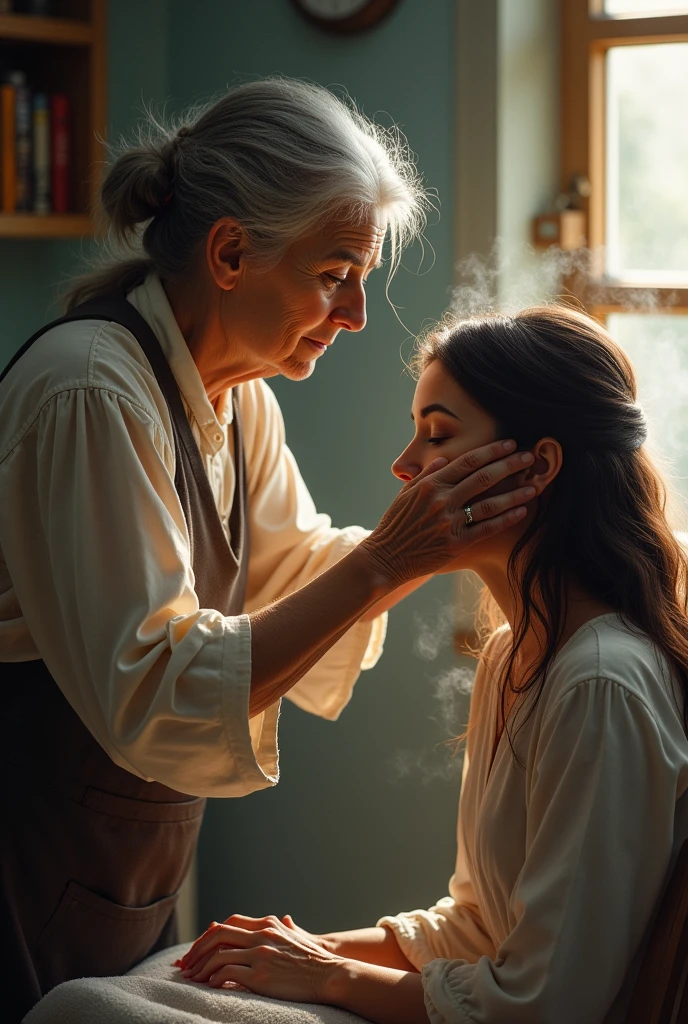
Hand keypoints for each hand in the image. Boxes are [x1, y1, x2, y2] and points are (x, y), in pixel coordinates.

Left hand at [176, 913, 341, 1002]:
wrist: (330, 974)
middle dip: (197, 948)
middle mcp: (261, 936)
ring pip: (218, 954)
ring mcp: (260, 954)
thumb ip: (288, 927)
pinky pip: (228, 973)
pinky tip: (209, 985)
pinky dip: (213, 978)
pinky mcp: (261, 975)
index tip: (199, 948)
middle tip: (186, 963)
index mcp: (267, 925)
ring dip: (200, 966)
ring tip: (192, 978)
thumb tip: (287, 919)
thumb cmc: (314, 958)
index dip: (209, 934)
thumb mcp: (299, 936)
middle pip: (218, 934)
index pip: (229, 922)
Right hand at [360, 440, 535, 588]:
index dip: (491, 451)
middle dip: (509, 465)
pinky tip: (522, 511)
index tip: (509, 443)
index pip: (466, 461)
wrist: (385, 557)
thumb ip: (425, 475)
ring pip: (490, 503)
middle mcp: (441, 500)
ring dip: (515, 493)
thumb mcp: (405, 494)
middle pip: (483, 477)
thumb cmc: (395, 524)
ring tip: (534, 485)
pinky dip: (506, 519)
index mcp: (430, 484)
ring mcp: (449, 522)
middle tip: (529, 456)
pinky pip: (487, 528)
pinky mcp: (456, 544)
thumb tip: (443, 459)